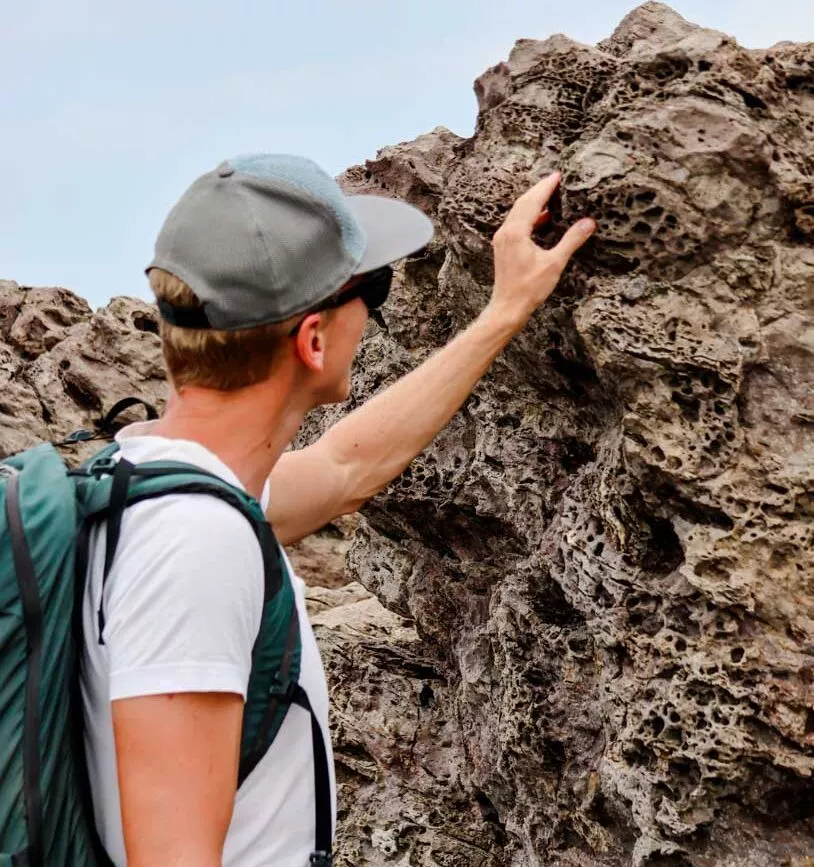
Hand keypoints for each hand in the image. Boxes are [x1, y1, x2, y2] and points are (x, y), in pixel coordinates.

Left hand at [488, 172, 594, 328]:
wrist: (508, 308)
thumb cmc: (528, 289)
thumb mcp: (555, 263)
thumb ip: (571, 240)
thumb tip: (588, 223)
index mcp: (516, 232)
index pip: (532, 200)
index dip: (546, 186)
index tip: (559, 175)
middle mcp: (505, 232)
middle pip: (523, 202)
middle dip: (540, 190)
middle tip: (556, 180)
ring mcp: (502, 239)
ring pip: (518, 212)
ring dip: (534, 202)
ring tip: (552, 194)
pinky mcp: (503, 247)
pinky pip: (516, 223)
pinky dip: (529, 216)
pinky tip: (543, 218)